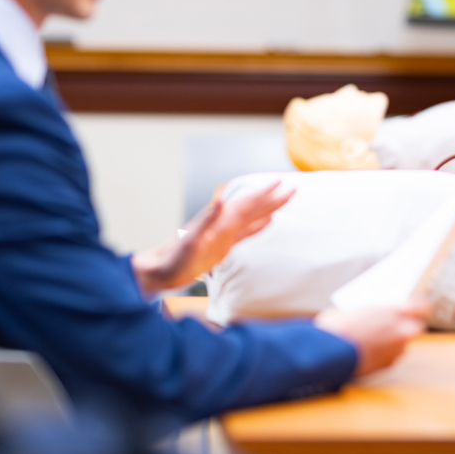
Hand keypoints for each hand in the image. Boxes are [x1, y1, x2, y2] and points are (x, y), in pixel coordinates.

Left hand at [131, 180, 294, 294]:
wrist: (162, 271)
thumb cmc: (174, 258)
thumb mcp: (190, 241)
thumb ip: (206, 221)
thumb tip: (220, 201)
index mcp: (219, 221)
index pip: (247, 204)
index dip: (264, 194)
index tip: (281, 182)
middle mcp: (224, 224)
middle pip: (253, 208)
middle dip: (272, 198)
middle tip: (292, 188)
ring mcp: (224, 234)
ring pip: (252, 218)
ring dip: (268, 208)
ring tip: (284, 199)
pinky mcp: (223, 245)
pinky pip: (246, 232)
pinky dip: (259, 226)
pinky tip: (268, 222)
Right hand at [315, 303, 428, 375]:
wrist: (326, 354)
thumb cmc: (336, 326)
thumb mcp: (353, 307)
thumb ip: (371, 309)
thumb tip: (375, 310)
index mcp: (395, 311)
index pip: (423, 306)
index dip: (420, 305)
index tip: (417, 305)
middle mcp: (401, 331)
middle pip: (417, 326)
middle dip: (409, 324)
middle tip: (397, 321)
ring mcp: (395, 350)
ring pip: (403, 343)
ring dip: (396, 340)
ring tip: (378, 336)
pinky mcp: (386, 365)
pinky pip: (392, 356)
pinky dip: (385, 353)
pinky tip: (370, 349)